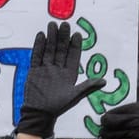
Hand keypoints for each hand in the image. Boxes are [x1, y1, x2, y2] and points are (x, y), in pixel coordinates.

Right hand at [16, 22, 101, 138]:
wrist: (39, 114)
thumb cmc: (58, 106)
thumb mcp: (75, 96)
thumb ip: (88, 87)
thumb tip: (104, 81)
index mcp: (69, 73)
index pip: (73, 56)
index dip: (75, 45)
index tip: (77, 34)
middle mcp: (58, 69)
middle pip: (61, 49)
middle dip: (63, 37)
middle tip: (64, 24)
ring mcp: (45, 68)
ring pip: (49, 50)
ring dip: (51, 38)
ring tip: (52, 25)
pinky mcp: (34, 70)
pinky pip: (37, 56)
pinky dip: (38, 46)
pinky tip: (41, 35)